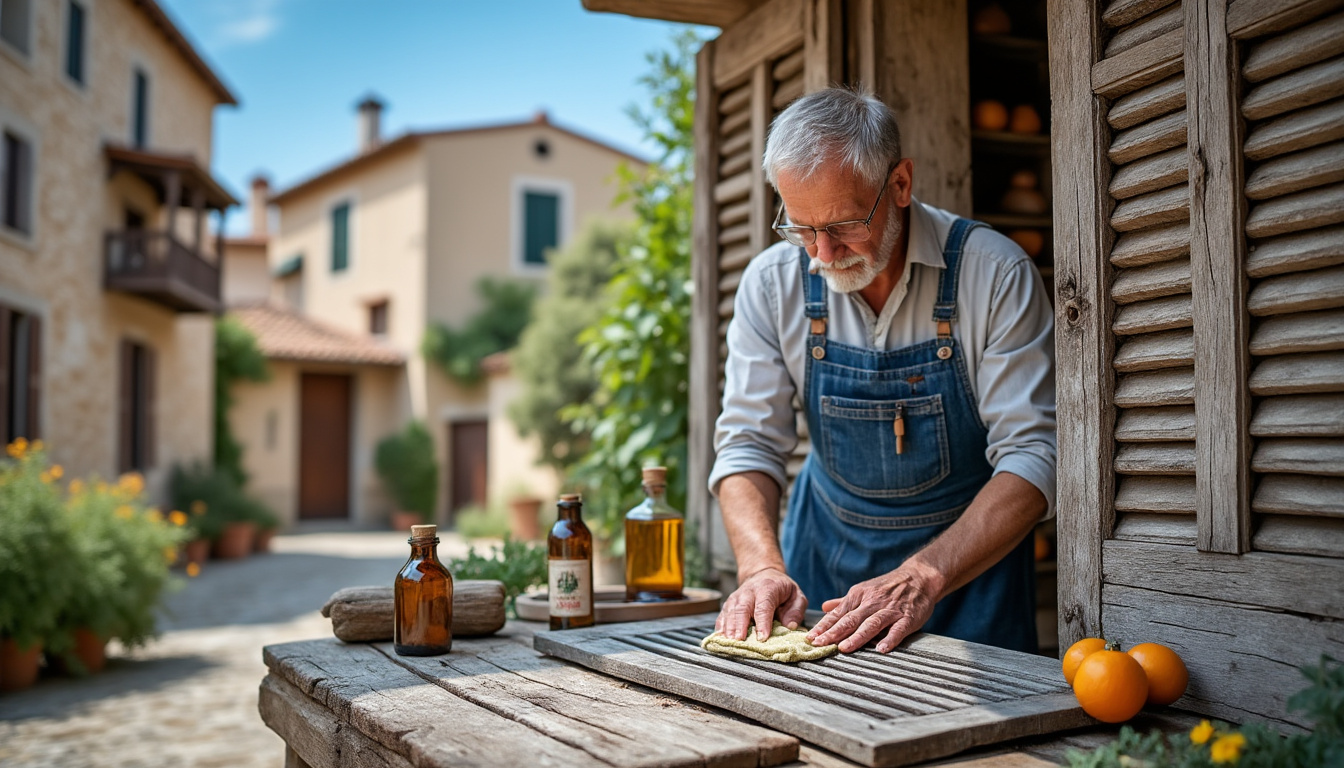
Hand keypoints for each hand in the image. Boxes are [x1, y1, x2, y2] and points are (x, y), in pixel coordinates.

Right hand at [714, 568, 807, 641]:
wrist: (763, 574)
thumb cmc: (782, 589)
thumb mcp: (796, 596)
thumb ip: (796, 611)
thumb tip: (790, 626)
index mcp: (767, 588)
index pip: (764, 606)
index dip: (763, 622)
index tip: (762, 638)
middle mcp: (749, 592)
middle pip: (742, 609)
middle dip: (740, 625)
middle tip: (739, 640)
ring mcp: (737, 597)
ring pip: (730, 611)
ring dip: (729, 627)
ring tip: (729, 641)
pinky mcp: (729, 603)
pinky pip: (723, 614)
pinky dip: (720, 626)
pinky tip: (719, 637)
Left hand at [805, 568, 937, 652]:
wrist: (919, 577)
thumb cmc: (888, 587)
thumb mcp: (864, 589)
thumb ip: (845, 601)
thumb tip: (824, 608)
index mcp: (859, 595)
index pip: (838, 614)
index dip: (824, 626)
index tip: (810, 638)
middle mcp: (872, 602)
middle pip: (850, 619)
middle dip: (833, 633)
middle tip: (819, 644)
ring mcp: (890, 610)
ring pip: (871, 624)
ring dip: (857, 637)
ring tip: (844, 648)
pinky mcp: (908, 617)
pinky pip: (898, 629)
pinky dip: (890, 639)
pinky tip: (881, 649)